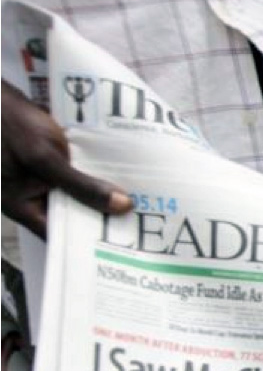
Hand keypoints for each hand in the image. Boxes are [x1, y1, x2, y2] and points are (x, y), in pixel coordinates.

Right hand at [1, 82, 132, 235]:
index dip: (90, 243)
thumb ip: (80, 185)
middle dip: (102, 218)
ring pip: (74, 196)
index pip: (62, 237)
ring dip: (99, 195)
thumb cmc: (8, 125)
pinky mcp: (46, 164)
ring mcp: (37, 181)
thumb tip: (121, 207)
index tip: (125, 245)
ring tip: (137, 202)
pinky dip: (91, 177)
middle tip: (141, 223)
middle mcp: (29, 199)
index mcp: (22, 207)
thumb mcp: (44, 158)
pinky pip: (73, 177)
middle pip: (71, 217)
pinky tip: (118, 176)